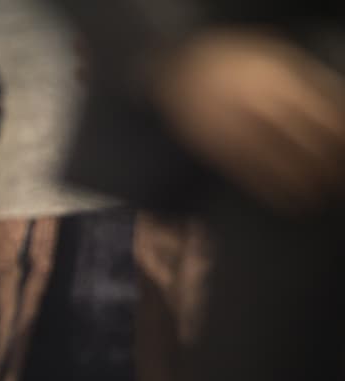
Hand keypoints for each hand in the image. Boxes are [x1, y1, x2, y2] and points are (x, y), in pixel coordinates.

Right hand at [152, 29, 344, 212]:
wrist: (177, 69)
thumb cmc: (234, 59)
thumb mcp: (273, 53)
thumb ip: (303, 76)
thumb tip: (336, 109)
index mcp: (277, 78)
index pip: (320, 112)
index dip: (338, 135)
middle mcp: (257, 104)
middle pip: (301, 140)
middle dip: (324, 164)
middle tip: (338, 181)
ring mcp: (234, 128)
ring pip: (276, 161)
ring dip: (300, 183)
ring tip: (316, 198)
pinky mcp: (216, 147)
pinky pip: (247, 173)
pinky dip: (268, 190)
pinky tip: (284, 202)